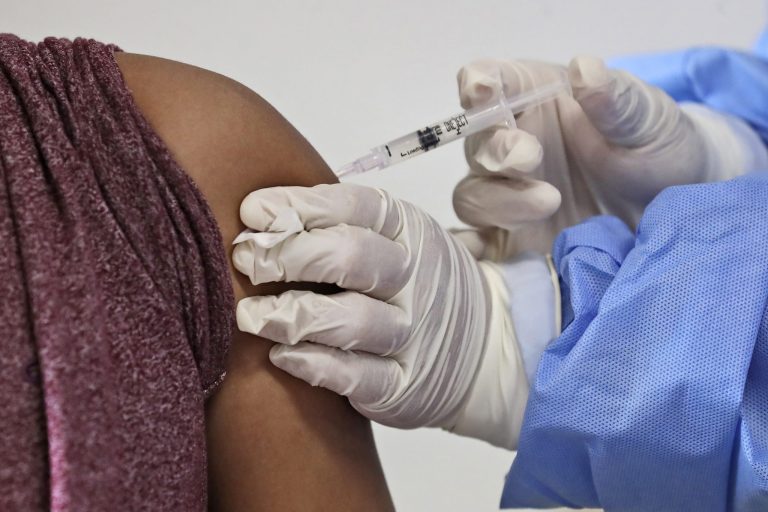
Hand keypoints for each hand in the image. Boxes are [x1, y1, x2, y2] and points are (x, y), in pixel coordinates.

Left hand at [232, 183, 529, 447]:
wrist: (478, 347)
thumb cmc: (412, 286)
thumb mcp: (394, 241)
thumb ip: (340, 227)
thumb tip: (259, 214)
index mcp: (410, 232)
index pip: (355, 207)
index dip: (299, 206)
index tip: (252, 211)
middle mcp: (415, 279)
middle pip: (351, 257)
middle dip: (288, 255)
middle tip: (247, 260)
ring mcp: (413, 333)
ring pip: (352, 320)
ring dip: (292, 314)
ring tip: (249, 316)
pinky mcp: (404, 384)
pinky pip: (357, 376)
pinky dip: (314, 365)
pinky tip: (280, 355)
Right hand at [453, 56, 765, 255]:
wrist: (670, 211)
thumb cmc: (656, 150)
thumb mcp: (649, 121)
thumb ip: (617, 100)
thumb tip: (585, 68)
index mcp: (533, 99)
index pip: (489, 82)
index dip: (477, 84)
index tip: (483, 91)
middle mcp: (510, 145)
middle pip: (477, 144)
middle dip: (495, 149)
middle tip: (529, 156)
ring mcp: (507, 195)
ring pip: (473, 196)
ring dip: (500, 200)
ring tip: (549, 202)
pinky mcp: (513, 239)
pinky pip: (480, 247)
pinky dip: (477, 252)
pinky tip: (503, 257)